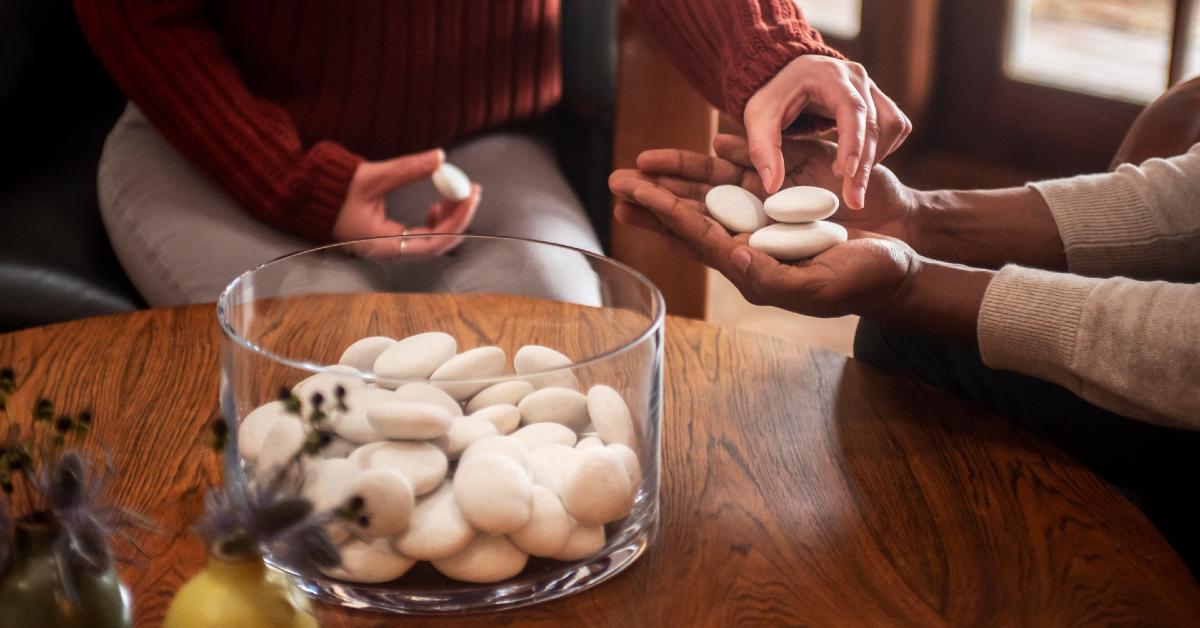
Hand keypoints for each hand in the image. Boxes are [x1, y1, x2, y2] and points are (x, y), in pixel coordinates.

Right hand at [333, 149, 480, 256]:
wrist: (308, 197)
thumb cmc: (334, 191)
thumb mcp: (372, 176)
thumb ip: (407, 169)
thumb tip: (440, 157)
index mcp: (384, 244)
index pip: (434, 241)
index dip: (457, 219)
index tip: (470, 195)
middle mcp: (392, 251)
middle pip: (440, 243)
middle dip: (460, 216)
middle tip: (473, 189)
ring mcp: (393, 247)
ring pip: (435, 240)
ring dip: (451, 217)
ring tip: (459, 191)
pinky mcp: (394, 239)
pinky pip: (425, 236)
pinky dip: (438, 221)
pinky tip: (438, 205)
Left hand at [609, 171, 919, 318]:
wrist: (905, 255)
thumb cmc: (863, 280)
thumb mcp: (818, 286)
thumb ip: (771, 278)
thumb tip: (731, 257)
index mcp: (752, 262)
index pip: (698, 234)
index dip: (664, 214)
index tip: (633, 196)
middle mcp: (754, 234)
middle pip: (695, 212)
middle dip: (655, 197)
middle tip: (616, 181)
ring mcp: (772, 209)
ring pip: (717, 189)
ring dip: (682, 174)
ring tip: (645, 162)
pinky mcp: (794, 186)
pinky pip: (757, 167)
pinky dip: (735, 153)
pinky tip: (712, 146)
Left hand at [744, 55, 910, 208]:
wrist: (789, 73)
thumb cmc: (773, 95)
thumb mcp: (757, 120)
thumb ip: (763, 150)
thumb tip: (773, 185)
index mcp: (829, 76)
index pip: (851, 109)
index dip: (852, 143)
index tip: (846, 174)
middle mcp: (857, 77)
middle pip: (874, 124)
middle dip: (864, 165)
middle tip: (853, 200)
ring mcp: (872, 86)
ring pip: (891, 125)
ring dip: (876, 157)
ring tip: (851, 180)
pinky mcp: (879, 98)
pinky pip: (896, 125)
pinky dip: (884, 148)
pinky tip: (860, 161)